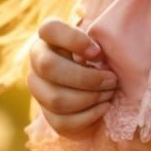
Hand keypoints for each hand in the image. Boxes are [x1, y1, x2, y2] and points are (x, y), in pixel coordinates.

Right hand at [27, 17, 118, 136]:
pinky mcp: (49, 117)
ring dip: (91, 97)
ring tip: (110, 93)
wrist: (107, 94)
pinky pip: (64, 121)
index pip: (48, 29)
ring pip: (56, 98)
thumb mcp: (105, 46)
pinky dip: (90, 115)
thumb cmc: (106, 61)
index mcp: (50, 39)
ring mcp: (39, 91)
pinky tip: (104, 107)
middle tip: (112, 79)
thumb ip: (103, 40)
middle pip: (48, 67)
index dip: (72, 39)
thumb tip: (100, 54)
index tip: (98, 53)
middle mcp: (38, 63)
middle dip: (86, 77)